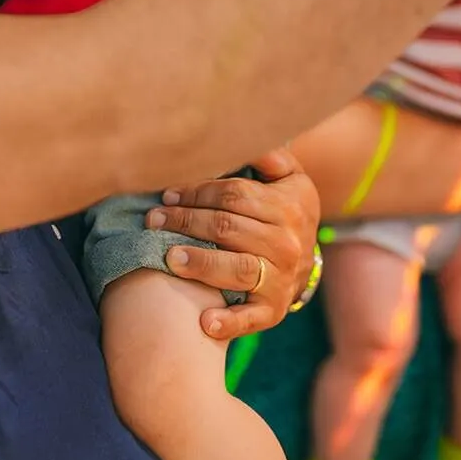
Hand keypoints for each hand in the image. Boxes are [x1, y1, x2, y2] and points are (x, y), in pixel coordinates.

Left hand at [147, 147, 319, 339]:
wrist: (307, 261)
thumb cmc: (286, 211)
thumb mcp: (289, 178)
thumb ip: (270, 157)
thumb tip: (245, 137)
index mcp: (288, 205)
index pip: (234, 195)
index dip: (197, 192)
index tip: (168, 194)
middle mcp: (286, 242)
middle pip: (227, 228)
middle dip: (185, 222)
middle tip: (154, 220)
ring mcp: (281, 277)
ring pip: (235, 268)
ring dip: (200, 264)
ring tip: (169, 258)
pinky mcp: (273, 309)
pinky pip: (250, 318)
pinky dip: (228, 322)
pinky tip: (204, 322)